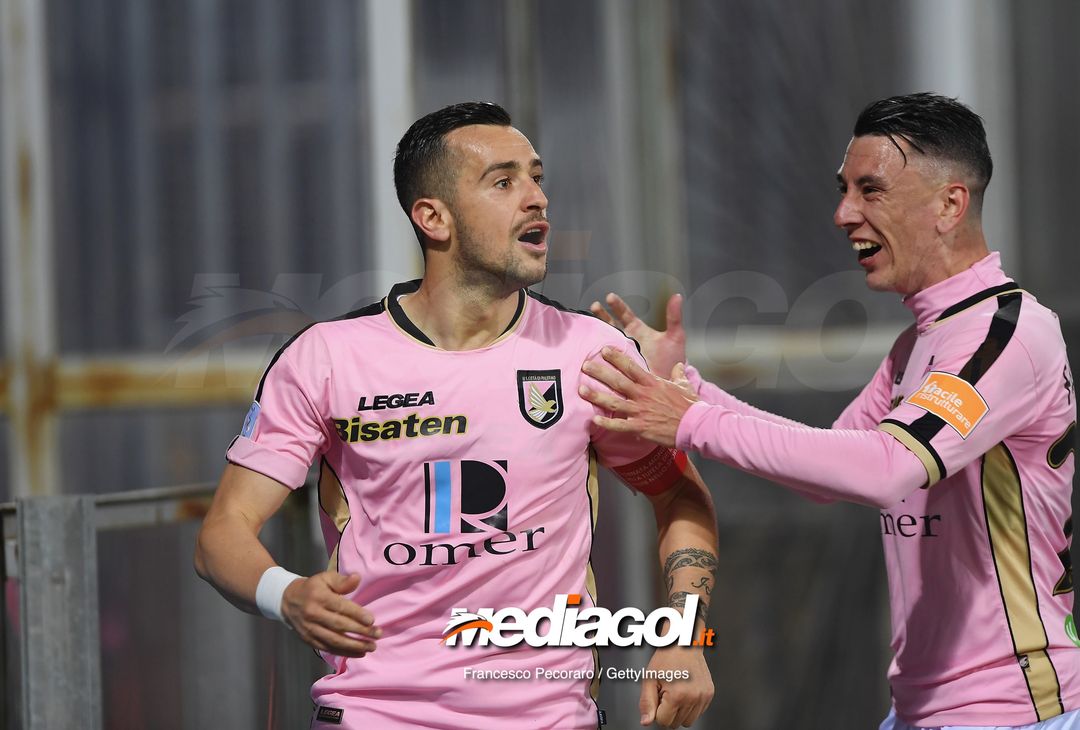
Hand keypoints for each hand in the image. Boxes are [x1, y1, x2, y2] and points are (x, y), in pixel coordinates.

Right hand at [281, 571, 380, 656]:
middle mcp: (313, 614)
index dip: (357, 614)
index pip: (340, 607)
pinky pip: (328, 648)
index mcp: (319, 597)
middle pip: (339, 626)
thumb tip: (357, 578)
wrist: (287, 601)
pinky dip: (344, 653)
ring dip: (354, 646)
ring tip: (372, 647)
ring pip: (334, 640)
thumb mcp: (325, 578)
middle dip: (360, 632)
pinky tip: (359, 653)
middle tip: (377, 635)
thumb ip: (341, 580)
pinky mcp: (309, 640)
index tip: (371, 620)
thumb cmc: (312, 588)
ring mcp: (310, 629)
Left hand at [580, 349, 698, 447]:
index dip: (616, 357)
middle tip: (584, 365)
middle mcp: (643, 394)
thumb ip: (678, 374)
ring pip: (614, 402)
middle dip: (600, 372)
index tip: (604, 349)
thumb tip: (678, 366)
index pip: (631, 366)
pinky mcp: (641, 427)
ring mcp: (641, 411)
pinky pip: (620, 425)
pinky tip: (594, 419)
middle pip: (618, 381)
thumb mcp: (684, 385)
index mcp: (652, 383)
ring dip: (596, 396)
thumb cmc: (691, 405)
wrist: (696, 425)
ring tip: (580, 390)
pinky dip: (607, 423)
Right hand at [591, 293, 686, 379]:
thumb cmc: (672, 358)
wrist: (668, 384)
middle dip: (601, 315)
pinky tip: (588, 349)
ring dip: (596, 332)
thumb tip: (677, 296)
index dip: (617, 305)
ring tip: (587, 325)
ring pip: (604, 339)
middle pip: (610, 324)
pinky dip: (595, 353)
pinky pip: (605, 359)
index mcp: (637, 330)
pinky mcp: (617, 367)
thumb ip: (674, 317)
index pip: (625, 314)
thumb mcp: (675, 336)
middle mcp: (626, 339)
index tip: (610, 297)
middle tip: (594, 306)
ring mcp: (620, 353)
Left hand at [639, 645, 713, 726]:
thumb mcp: (649, 679)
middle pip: (676, 724)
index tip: (658, 695)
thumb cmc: (665, 658)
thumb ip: (647, 703)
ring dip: (680, 711)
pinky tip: (685, 690)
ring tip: (676, 692)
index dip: (657, 710)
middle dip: (668, 712)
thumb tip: (646, 722)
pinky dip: (690, 706)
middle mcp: (693, 698)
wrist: (683, 643)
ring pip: (688, 721)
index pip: (663, 722)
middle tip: (667, 692)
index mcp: (677, 696)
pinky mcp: (709, 694)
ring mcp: (703, 697)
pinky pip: (698, 712)